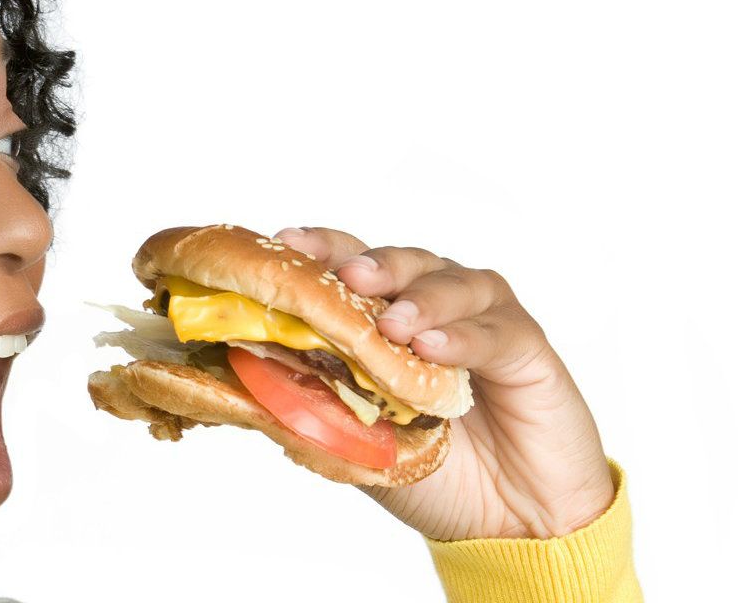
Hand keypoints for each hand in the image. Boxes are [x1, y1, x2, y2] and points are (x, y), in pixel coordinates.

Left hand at [274, 227, 614, 540]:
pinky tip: (434, 348)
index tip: (285, 243)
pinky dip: (462, 337)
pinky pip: (495, 332)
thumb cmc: (434, 477)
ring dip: (419, 298)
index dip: (321, 251)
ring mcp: (482, 324)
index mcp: (387, 324)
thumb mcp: (357, 446)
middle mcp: (433, 311)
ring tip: (394, 324)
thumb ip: (309, 407)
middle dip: (371, 264)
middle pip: (401, 263)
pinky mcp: (527, 349)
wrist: (508, 524)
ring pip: (452, 283)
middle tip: (348, 277)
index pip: (351, 270)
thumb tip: (241, 375)